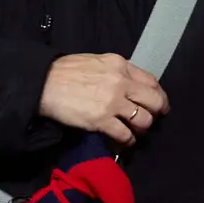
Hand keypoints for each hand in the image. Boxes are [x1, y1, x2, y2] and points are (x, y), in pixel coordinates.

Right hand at [38, 52, 168, 144]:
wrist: (44, 83)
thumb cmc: (66, 71)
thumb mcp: (96, 61)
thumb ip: (116, 71)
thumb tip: (130, 84)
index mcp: (120, 65)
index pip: (151, 81)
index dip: (159, 95)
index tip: (159, 104)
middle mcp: (121, 82)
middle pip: (153, 101)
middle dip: (157, 112)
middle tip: (152, 119)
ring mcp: (112, 102)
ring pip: (144, 120)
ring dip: (142, 128)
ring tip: (134, 130)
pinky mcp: (102, 121)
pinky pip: (125, 135)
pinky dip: (128, 140)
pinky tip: (124, 141)